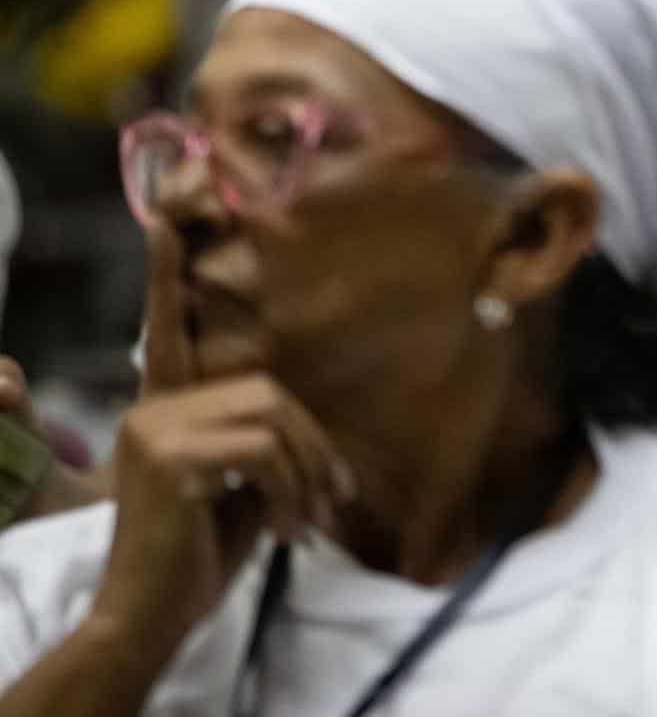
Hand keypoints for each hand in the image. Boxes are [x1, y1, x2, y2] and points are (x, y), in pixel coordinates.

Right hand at [91, 221, 354, 645]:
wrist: (156, 613)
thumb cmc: (206, 550)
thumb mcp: (244, 484)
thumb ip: (263, 440)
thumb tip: (305, 428)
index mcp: (166, 405)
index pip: (167, 332)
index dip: (168, 278)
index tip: (161, 218)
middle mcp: (153, 406)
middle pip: (270, 394)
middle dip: (315, 448)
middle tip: (330, 502)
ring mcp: (156, 428)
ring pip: (274, 422)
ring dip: (310, 476)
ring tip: (310, 521)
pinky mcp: (170, 459)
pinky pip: (264, 453)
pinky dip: (295, 491)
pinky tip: (288, 530)